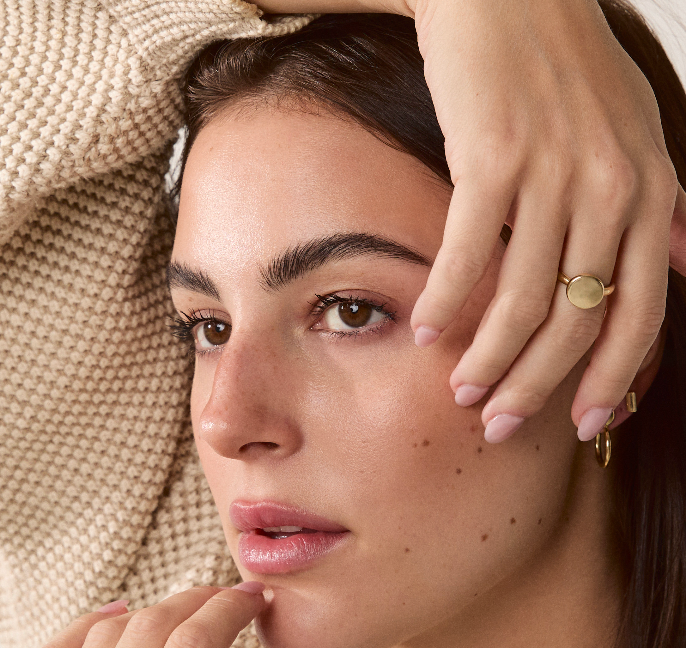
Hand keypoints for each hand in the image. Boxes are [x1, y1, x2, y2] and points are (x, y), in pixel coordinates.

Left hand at [43, 583, 264, 647]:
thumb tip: (266, 637)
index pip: (200, 638)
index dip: (234, 608)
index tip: (256, 596)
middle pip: (160, 621)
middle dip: (203, 600)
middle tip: (232, 596)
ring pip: (118, 628)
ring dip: (158, 609)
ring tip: (187, 607)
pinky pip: (67, 642)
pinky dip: (92, 623)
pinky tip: (117, 611)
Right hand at [402, 0, 682, 441]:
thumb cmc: (567, 70)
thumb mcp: (638, 133)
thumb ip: (664, 205)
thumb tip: (684, 258)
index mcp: (649, 193)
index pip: (642, 313)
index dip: (613, 378)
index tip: (581, 425)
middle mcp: (610, 190)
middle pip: (576, 320)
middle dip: (537, 386)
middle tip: (499, 426)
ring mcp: (551, 174)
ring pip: (522, 298)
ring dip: (488, 358)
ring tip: (461, 393)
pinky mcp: (491, 157)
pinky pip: (467, 252)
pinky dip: (447, 300)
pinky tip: (427, 330)